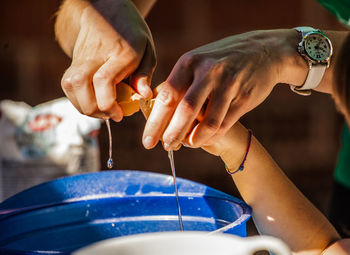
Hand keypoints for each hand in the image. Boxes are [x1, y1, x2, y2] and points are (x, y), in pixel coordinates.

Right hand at [60, 0, 155, 121]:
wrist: (106, 12)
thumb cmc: (131, 34)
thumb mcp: (147, 50)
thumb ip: (144, 74)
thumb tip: (143, 96)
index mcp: (120, 52)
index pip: (104, 80)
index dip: (108, 103)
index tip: (119, 115)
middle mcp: (97, 55)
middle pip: (81, 84)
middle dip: (95, 109)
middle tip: (111, 114)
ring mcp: (82, 57)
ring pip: (70, 86)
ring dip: (84, 106)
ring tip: (101, 110)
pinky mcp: (74, 62)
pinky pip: (68, 85)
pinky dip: (78, 100)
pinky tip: (93, 102)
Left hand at [143, 29, 302, 149]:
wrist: (264, 51)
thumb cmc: (221, 62)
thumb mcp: (198, 63)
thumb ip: (179, 84)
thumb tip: (154, 112)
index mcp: (190, 63)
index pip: (167, 96)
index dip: (155, 122)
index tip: (148, 140)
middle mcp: (208, 72)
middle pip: (184, 110)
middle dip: (171, 134)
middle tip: (165, 147)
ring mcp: (229, 84)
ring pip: (207, 122)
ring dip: (193, 139)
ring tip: (186, 144)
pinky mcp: (245, 97)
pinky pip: (224, 124)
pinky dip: (211, 136)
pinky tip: (203, 139)